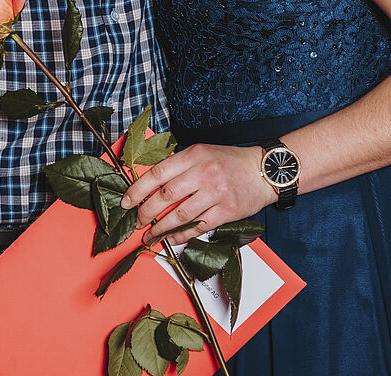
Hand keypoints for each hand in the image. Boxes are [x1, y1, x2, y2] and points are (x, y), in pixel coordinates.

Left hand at [120, 144, 273, 245]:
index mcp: (194, 155)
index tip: (127, 201)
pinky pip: (198, 226)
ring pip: (180, 214)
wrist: (263, 171)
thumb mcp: (203, 152)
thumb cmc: (230, 161)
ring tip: (149, 235)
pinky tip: (171, 239)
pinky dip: (182, 235)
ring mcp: (215, 193)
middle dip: (146, 211)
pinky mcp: (226, 211)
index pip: (158, 173)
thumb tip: (152, 182)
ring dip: (161, 228)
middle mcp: (203, 173)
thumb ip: (180, 164)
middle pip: (166, 195)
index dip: (138, 189)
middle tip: (137, 221)